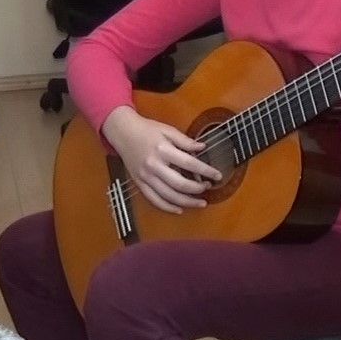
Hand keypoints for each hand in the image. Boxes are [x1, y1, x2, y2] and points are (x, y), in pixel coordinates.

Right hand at [100, 106, 221, 213]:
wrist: (123, 132)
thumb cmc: (147, 129)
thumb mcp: (167, 130)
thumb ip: (185, 141)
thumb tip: (202, 148)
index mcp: (162, 150)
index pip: (189, 164)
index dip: (206, 171)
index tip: (217, 175)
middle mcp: (153, 165)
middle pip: (179, 184)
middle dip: (197, 189)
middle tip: (208, 188)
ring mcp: (145, 177)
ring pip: (168, 196)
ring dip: (187, 202)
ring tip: (200, 203)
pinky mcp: (139, 183)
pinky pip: (154, 200)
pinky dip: (167, 207)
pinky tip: (180, 209)